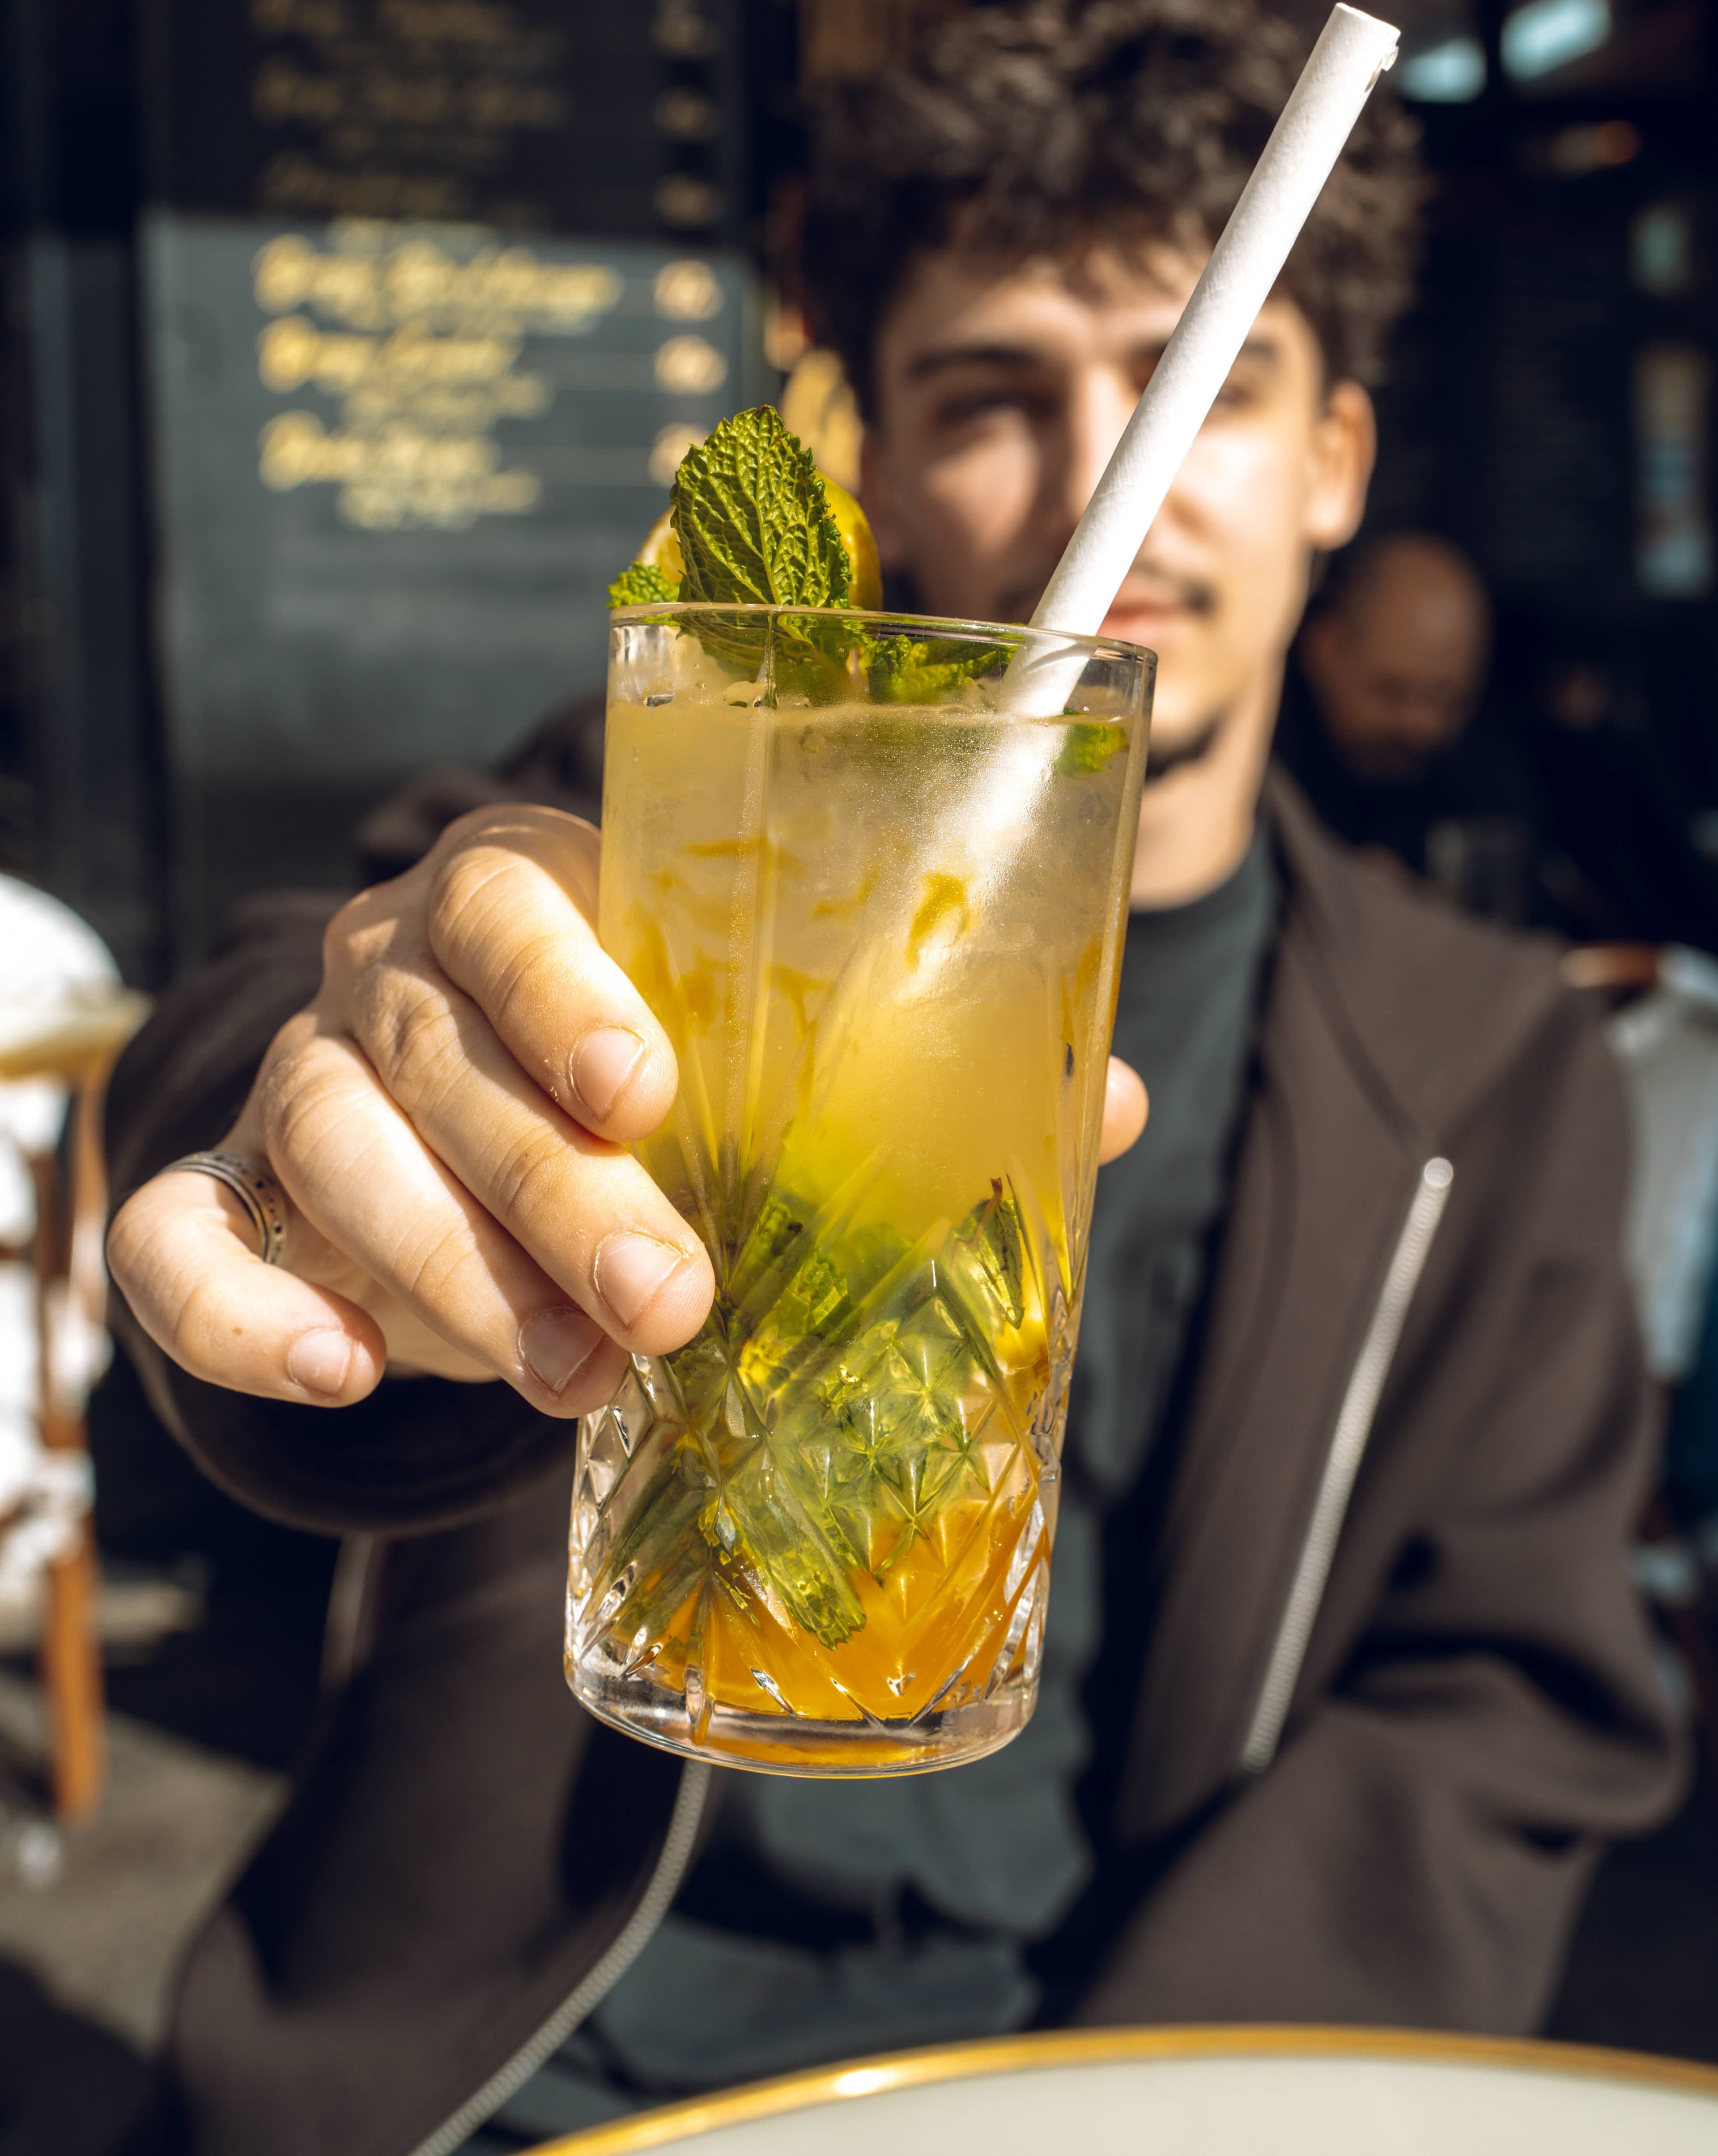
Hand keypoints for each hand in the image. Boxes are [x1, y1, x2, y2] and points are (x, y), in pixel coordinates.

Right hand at [108, 805, 1148, 1419]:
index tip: (650, 1089)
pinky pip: (182, 1244)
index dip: (568, 985)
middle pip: (437, 1054)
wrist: (470, 1130)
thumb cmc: (648, 1081)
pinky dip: (249, 1316)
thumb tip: (1111, 1105)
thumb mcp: (752, 1050)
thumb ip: (895, 1069)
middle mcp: (387, 971)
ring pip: (330, 1149)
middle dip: (553, 1188)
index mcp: (518, 894)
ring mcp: (296, 1081)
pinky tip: (342, 1378)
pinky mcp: (227, 1193)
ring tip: (567, 1381)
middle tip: (667, 1302)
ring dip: (449, 1275)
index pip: (508, 897)